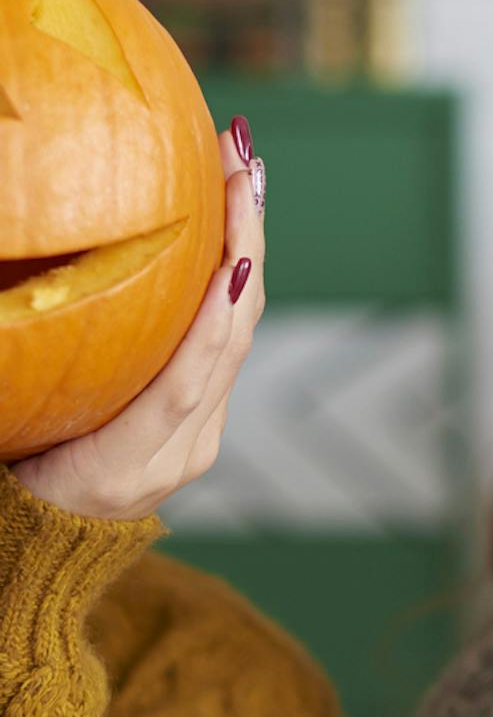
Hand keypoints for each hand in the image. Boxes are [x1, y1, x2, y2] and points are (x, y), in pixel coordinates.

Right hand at [13, 121, 266, 521]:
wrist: (44, 552)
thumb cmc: (8, 489)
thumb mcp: (7, 441)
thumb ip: (33, 382)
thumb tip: (25, 290)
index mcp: (123, 464)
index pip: (182, 386)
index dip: (211, 324)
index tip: (236, 257)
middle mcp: (179, 453)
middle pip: (229, 342)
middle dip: (244, 247)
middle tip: (242, 165)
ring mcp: (199, 439)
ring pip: (237, 333)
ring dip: (245, 246)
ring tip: (242, 170)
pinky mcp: (204, 425)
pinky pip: (227, 340)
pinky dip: (232, 277)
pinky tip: (232, 220)